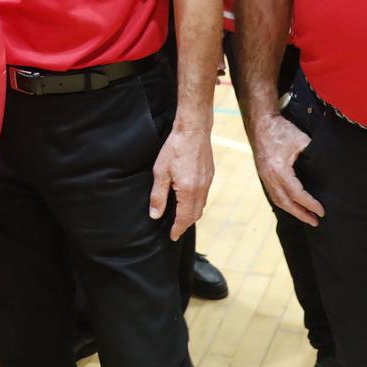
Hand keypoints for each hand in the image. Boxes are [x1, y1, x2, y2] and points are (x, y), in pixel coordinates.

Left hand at [149, 124, 213, 239]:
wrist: (193, 130)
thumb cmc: (174, 148)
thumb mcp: (160, 172)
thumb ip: (158, 196)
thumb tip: (156, 215)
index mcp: (188, 191)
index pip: (185, 218)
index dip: (178, 229)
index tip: (172, 236)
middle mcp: (201, 189)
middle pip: (196, 215)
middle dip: (186, 224)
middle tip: (176, 229)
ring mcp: (208, 182)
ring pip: (202, 205)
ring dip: (192, 214)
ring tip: (181, 217)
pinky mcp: (210, 175)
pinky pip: (205, 195)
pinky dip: (197, 203)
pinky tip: (189, 199)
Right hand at [251, 112, 322, 224]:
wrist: (261, 122)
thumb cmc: (281, 129)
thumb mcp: (301, 140)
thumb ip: (313, 154)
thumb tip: (327, 166)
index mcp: (279, 170)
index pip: (296, 194)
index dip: (310, 204)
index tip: (322, 211)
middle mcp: (270, 177)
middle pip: (285, 202)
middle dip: (301, 214)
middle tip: (315, 222)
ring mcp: (264, 176)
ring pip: (278, 200)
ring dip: (292, 210)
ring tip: (306, 216)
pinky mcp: (263, 174)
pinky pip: (273, 194)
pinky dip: (284, 203)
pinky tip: (292, 205)